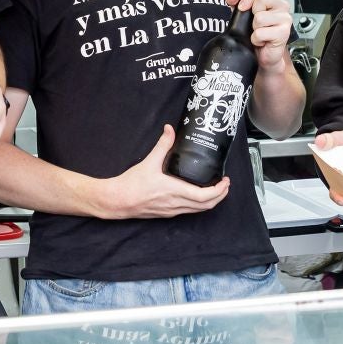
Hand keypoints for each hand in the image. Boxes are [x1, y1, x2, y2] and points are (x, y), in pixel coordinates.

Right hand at [94, 126, 230, 218]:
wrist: (117, 201)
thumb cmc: (132, 184)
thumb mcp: (149, 162)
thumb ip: (162, 145)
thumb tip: (169, 129)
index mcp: (175, 191)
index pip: (205, 196)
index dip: (219, 190)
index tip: (225, 181)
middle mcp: (176, 204)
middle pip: (206, 206)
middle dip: (220, 196)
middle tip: (225, 184)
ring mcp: (172, 211)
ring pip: (198, 210)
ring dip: (211, 201)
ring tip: (216, 190)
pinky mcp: (167, 214)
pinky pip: (189, 211)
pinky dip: (199, 205)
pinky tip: (197, 195)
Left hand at [227, 0, 293, 75]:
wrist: (262, 55)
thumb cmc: (255, 32)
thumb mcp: (242, 13)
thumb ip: (235, 0)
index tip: (243, 6)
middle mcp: (282, 5)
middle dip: (252, 12)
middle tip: (255, 22)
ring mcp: (285, 18)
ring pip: (260, 17)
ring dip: (254, 28)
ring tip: (259, 32)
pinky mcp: (284, 33)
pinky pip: (261, 33)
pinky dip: (257, 39)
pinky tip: (262, 41)